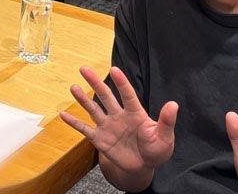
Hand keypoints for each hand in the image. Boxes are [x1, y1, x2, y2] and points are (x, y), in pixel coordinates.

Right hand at [59, 66, 177, 187]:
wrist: (143, 167)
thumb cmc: (157, 150)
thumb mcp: (165, 137)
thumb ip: (166, 121)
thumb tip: (173, 104)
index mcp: (135, 114)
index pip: (127, 95)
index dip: (121, 83)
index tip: (114, 69)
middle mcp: (119, 116)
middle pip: (105, 96)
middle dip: (95, 82)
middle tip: (84, 69)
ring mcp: (108, 127)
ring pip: (93, 109)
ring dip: (83, 99)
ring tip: (73, 87)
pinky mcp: (100, 139)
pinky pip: (85, 129)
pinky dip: (74, 122)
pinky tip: (63, 114)